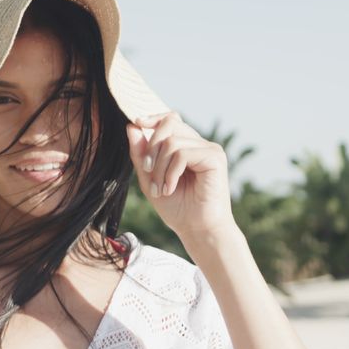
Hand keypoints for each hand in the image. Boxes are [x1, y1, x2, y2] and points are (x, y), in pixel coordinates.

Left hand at [124, 111, 237, 248]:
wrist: (197, 230)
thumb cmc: (177, 208)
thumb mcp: (149, 179)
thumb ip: (140, 154)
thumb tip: (132, 127)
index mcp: (186, 146)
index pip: (170, 119)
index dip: (153, 118)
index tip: (137, 123)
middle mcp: (199, 144)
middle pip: (169, 124)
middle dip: (151, 147)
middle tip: (147, 171)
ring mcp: (209, 149)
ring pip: (172, 142)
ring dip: (160, 167)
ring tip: (161, 189)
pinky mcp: (215, 158)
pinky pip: (182, 153)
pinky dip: (171, 172)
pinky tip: (171, 188)